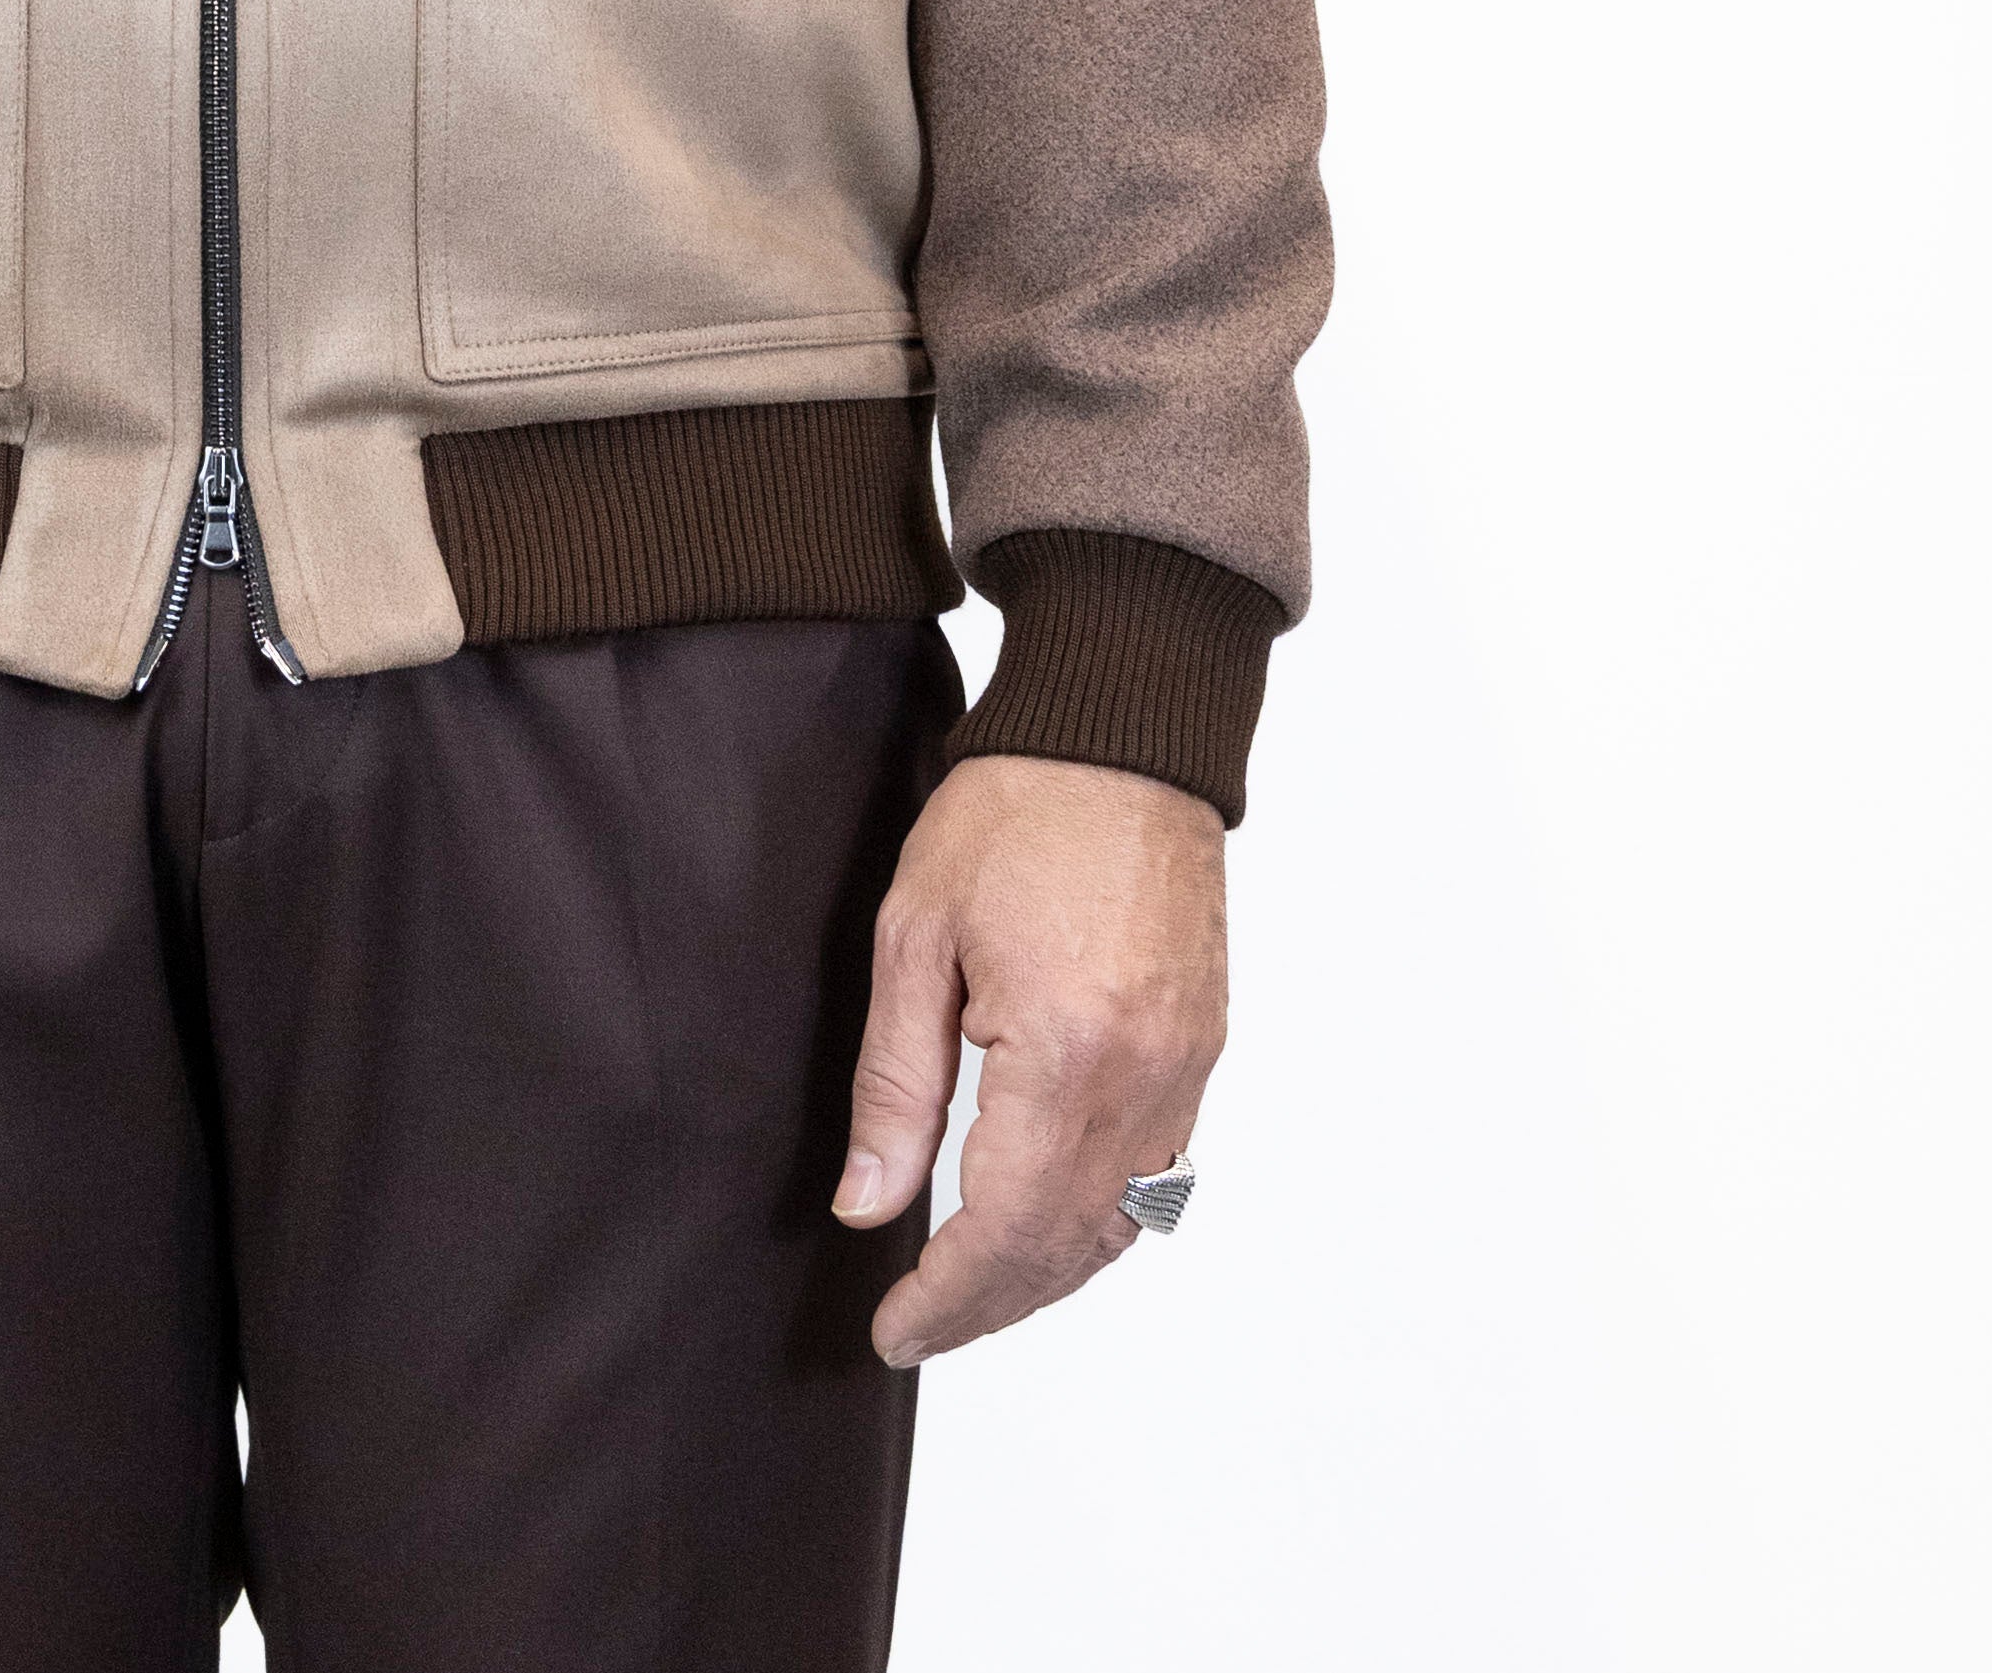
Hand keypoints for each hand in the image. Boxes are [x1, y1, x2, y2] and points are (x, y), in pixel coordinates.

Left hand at [834, 754, 1224, 1366]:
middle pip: (1068, 1246)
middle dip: (990, 1304)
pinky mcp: (1202, 1050)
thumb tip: (867, 1206)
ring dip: (1047, 1276)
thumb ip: (894, 1082)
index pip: (1005, 1227)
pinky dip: (1099, 1222)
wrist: (1122, 738)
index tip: (892, 1330)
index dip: (946, 1297)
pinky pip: (1156, 1175)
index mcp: (1067, 1051)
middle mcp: (1144, 1079)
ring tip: (970, 1292)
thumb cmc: (1012, 814)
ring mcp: (1186, 1070)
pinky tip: (1045, 1224)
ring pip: (1121, 1225)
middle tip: (918, 1327)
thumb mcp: (914, 935)